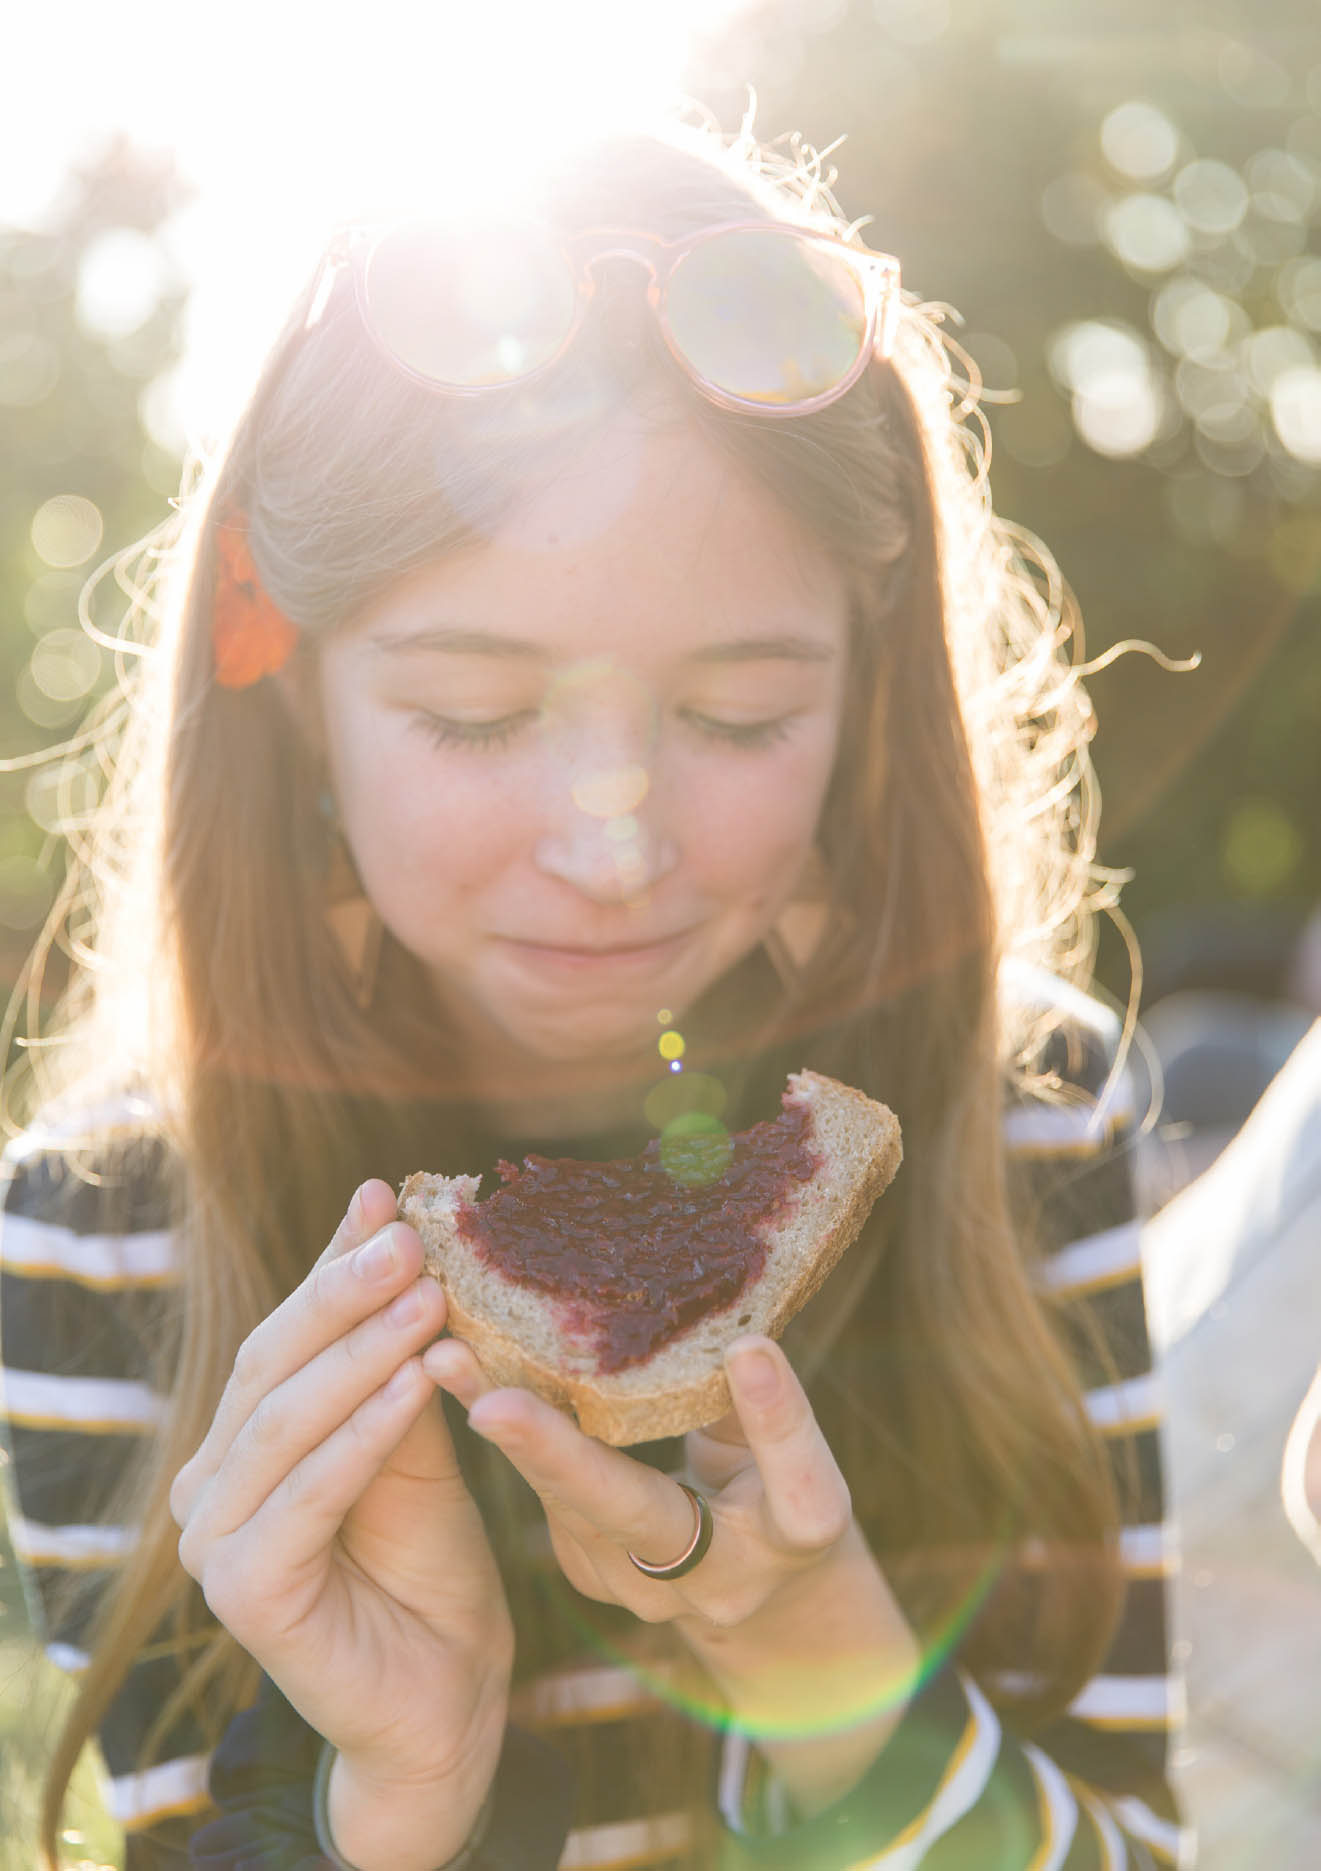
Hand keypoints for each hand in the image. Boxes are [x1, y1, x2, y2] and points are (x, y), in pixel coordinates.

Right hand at [171, 1182, 512, 1867]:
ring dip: (361, 1353)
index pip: (282, 1336)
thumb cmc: (429, 1559)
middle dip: (344, 1295)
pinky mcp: (245, 1593)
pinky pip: (309, 1494)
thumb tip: (388, 1220)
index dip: (331, 1264)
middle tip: (411, 1236)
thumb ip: (393, 1348)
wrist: (446, 1692)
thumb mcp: (416, 1432)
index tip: (384, 1196)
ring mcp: (213, 1544)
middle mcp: (209, 1489)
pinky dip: (364, 1432)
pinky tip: (416, 1381)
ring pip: (287, 1422)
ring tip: (428, 1296)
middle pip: (273, 1368)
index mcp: (237, 1446)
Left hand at [426, 1332, 918, 1812]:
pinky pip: (545, 1492)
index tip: (750, 1348)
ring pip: (566, 1502)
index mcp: (798, 1536)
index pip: (797, 1487)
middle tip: (492, 1405)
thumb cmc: (783, 1489)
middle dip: (557, 1456)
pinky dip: (507, 1434)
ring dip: (504, 1431)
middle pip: (638, 1514)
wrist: (763, 1609)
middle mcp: (718, 1579)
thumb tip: (724, 1306)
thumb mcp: (791, 1447)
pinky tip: (457, 1374)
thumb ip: (757, 1401)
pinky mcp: (590, 1571)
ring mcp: (644, 1589)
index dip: (777, 1422)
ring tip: (445, 1358)